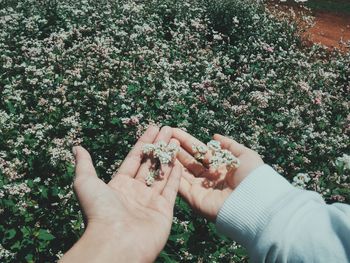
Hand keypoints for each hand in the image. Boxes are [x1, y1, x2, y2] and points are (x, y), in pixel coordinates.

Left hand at [61, 126, 180, 262]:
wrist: (116, 242)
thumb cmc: (99, 211)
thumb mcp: (86, 183)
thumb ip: (84, 165)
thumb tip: (76, 147)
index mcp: (119, 185)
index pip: (134, 159)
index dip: (144, 143)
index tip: (154, 128)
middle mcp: (136, 193)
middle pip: (150, 164)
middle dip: (159, 146)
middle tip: (169, 129)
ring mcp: (151, 202)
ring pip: (162, 175)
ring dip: (169, 157)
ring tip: (176, 140)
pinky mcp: (164, 211)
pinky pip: (171, 190)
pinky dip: (176, 177)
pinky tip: (180, 162)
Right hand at [172, 128, 263, 220]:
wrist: (254, 200)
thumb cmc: (252, 176)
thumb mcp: (245, 155)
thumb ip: (230, 144)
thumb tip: (214, 136)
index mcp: (219, 166)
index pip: (199, 151)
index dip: (187, 141)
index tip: (174, 131)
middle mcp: (209, 177)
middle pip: (189, 161)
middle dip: (176, 149)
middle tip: (163, 137)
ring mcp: (201, 188)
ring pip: (182, 172)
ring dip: (172, 160)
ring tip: (161, 147)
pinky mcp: (195, 199)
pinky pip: (181, 186)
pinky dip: (172, 176)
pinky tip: (163, 163)